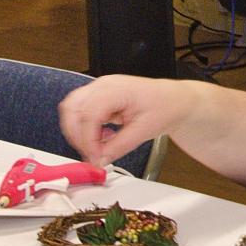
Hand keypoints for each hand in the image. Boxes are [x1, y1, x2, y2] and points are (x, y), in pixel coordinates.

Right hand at [58, 75, 179, 166]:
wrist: (174, 100)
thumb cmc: (165, 107)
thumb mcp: (145, 131)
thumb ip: (119, 146)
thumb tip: (100, 160)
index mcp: (116, 89)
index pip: (89, 114)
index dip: (88, 139)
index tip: (95, 157)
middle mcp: (103, 85)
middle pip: (72, 109)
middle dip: (77, 136)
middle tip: (92, 154)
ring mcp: (99, 89)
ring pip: (71, 109)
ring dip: (78, 131)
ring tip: (97, 145)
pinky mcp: (98, 97)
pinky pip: (79, 112)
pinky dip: (84, 128)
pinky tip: (101, 136)